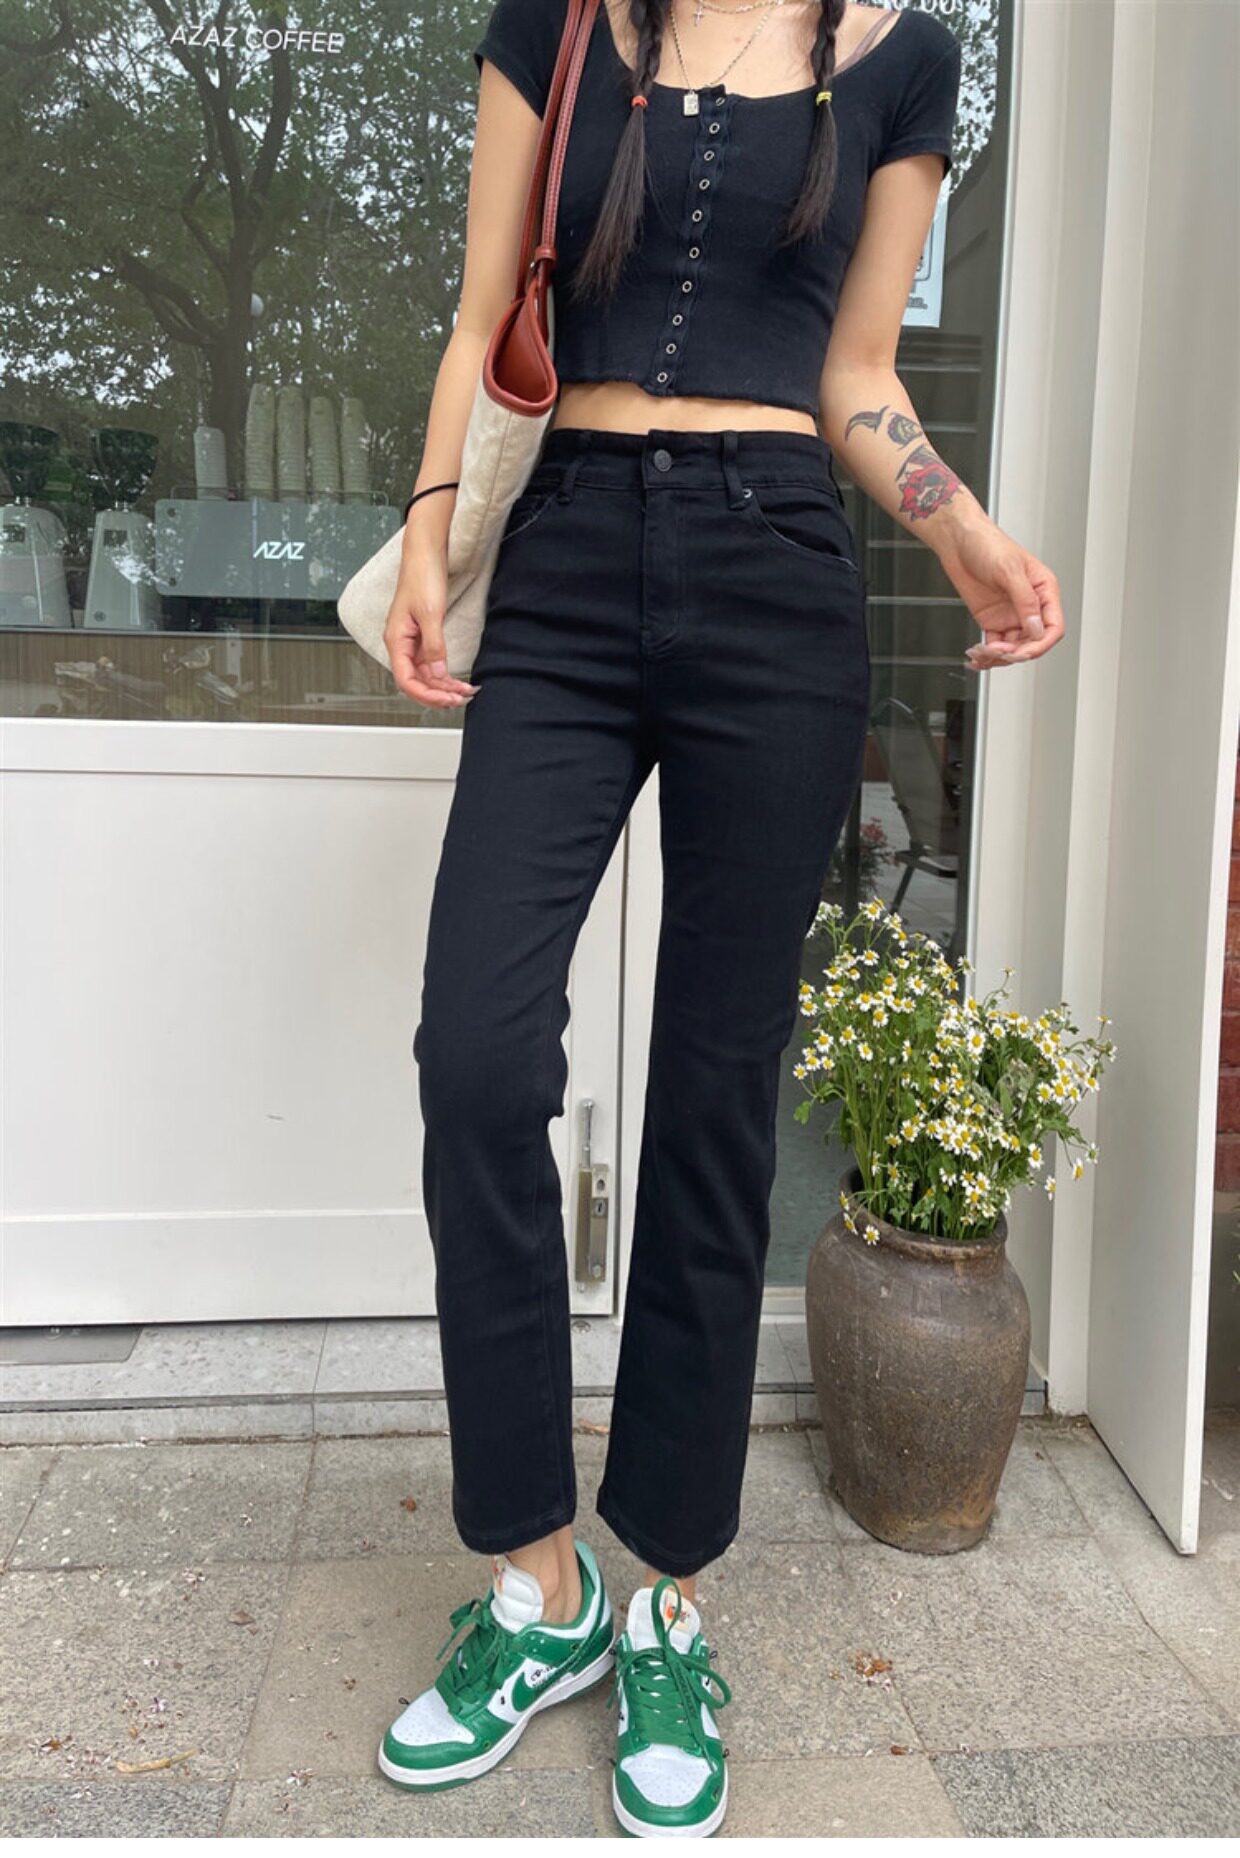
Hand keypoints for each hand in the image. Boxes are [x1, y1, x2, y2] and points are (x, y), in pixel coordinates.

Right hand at [384, 540, 479, 708]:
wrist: (426, 553)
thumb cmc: (421, 575)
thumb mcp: (430, 613)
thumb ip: (434, 645)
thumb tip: (439, 673)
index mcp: (396, 639)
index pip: (406, 680)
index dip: (426, 694)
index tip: (447, 700)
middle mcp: (402, 644)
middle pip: (417, 682)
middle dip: (438, 694)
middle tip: (461, 699)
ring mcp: (413, 641)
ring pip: (427, 675)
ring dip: (445, 686)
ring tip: (465, 692)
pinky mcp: (424, 636)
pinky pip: (433, 663)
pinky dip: (445, 674)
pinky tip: (458, 680)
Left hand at [936, 514, 1065, 669]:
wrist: (958, 541)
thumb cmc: (987, 544)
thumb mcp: (1009, 570)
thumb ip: (1025, 601)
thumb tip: (1036, 628)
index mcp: (1043, 590)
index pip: (1053, 627)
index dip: (1041, 644)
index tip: (1022, 653)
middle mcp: (1029, 605)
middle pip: (1033, 642)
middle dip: (1015, 653)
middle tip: (996, 652)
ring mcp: (1010, 614)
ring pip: (1013, 648)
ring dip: (998, 657)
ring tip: (981, 654)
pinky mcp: (992, 620)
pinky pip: (995, 646)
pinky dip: (986, 655)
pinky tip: (977, 657)